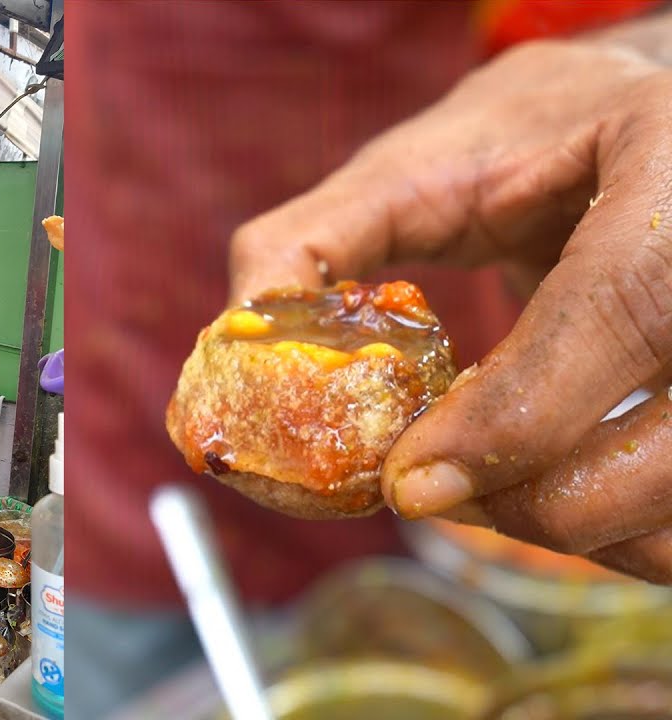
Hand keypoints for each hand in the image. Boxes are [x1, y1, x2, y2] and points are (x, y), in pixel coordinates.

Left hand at [229, 39, 671, 580]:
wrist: (634, 133)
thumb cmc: (522, 144)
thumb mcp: (416, 165)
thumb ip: (317, 240)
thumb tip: (236, 339)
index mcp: (670, 162)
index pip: (618, 309)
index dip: (515, 414)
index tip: (412, 481)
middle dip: (534, 498)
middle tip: (430, 491)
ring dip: (570, 523)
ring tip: (478, 486)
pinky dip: (606, 524)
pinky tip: (537, 481)